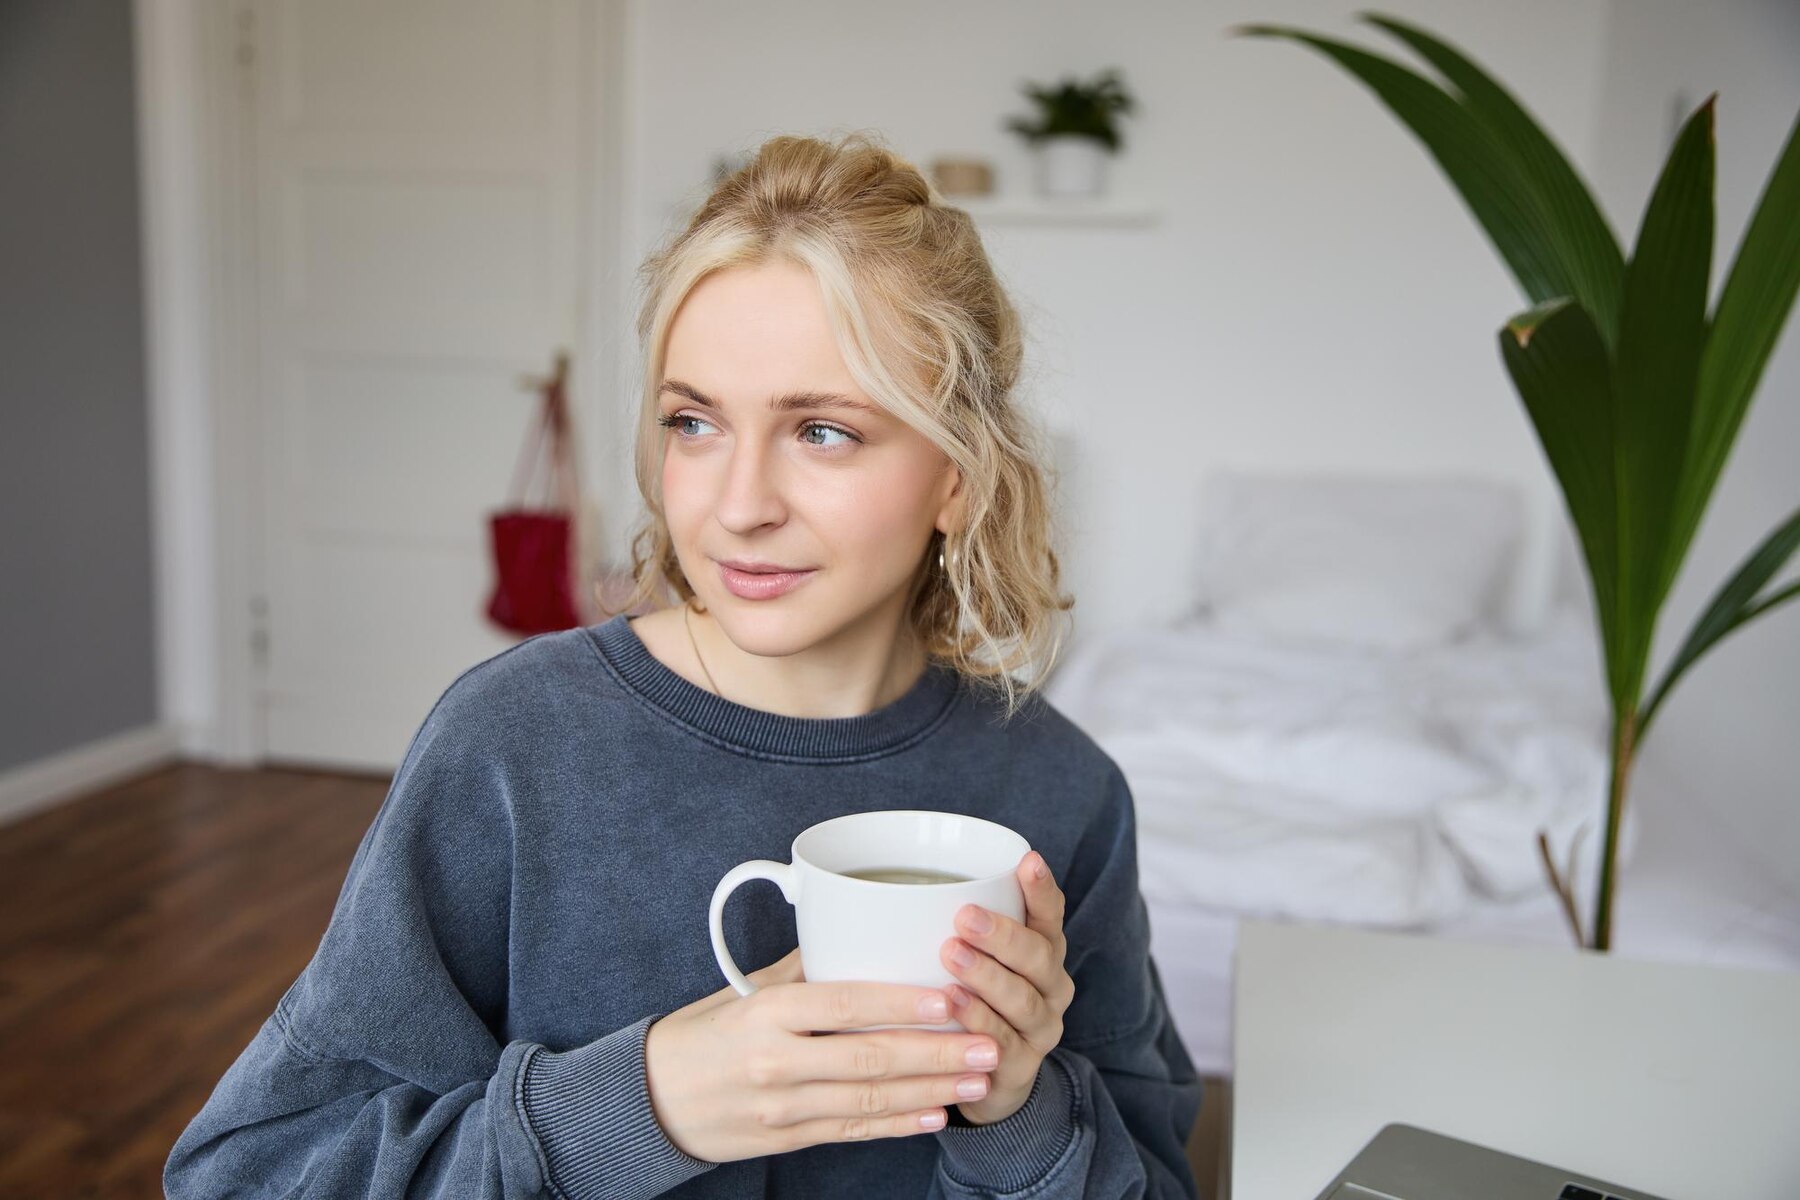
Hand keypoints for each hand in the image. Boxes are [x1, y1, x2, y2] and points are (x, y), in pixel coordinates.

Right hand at [644, 948, 1003, 1163]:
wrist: (655, 1096)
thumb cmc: (709, 1031)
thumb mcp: (750, 989)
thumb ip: (809, 968)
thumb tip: (869, 933)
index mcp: (769, 1013)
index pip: (845, 1005)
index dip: (901, 1005)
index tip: (951, 1000)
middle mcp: (776, 1061)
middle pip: (869, 1059)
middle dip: (936, 1055)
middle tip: (987, 1044)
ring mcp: (782, 1107)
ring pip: (870, 1101)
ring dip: (931, 1091)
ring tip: (978, 1077)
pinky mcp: (788, 1138)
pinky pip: (853, 1131)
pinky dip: (898, 1125)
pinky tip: (936, 1115)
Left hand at [939, 850, 1072, 1124]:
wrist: (986, 1077)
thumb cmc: (971, 1000)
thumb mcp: (973, 959)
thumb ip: (955, 928)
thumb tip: (893, 884)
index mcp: (1043, 952)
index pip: (1049, 915)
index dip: (1041, 889)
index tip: (1028, 860)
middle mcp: (1051, 987)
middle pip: (1038, 957)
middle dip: (1003, 935)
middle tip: (965, 916)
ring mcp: (1040, 1030)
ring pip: (1023, 1000)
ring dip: (988, 976)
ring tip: (952, 955)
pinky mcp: (1021, 1069)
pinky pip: (1001, 1044)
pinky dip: (978, 1022)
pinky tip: (952, 1005)